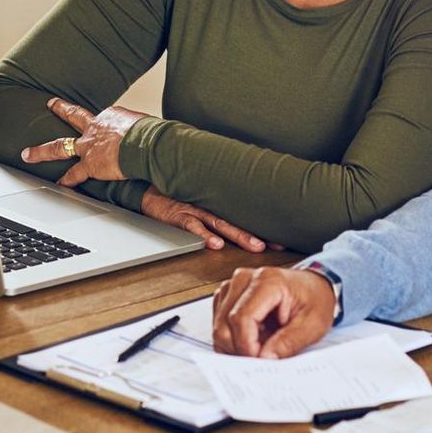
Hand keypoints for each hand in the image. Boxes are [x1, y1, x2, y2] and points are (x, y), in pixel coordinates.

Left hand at [20, 97, 144, 184]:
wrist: (146, 144)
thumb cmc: (152, 134)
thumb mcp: (146, 125)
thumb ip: (142, 130)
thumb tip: (155, 136)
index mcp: (112, 116)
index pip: (103, 119)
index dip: (105, 124)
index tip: (109, 128)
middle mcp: (96, 127)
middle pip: (74, 116)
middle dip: (61, 109)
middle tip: (51, 104)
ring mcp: (89, 145)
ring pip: (60, 146)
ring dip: (42, 151)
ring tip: (28, 153)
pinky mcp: (90, 164)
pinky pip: (74, 174)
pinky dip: (66, 180)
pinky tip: (58, 184)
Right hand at [139, 187, 278, 252]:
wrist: (148, 187)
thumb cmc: (176, 196)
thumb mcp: (200, 200)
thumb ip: (217, 209)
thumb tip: (239, 220)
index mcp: (217, 205)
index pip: (245, 216)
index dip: (263, 227)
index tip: (283, 238)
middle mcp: (210, 206)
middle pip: (239, 220)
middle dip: (259, 233)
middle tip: (277, 244)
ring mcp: (195, 210)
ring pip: (221, 224)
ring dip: (238, 235)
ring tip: (254, 245)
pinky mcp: (179, 214)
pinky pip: (193, 226)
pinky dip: (204, 235)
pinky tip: (214, 244)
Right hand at [210, 266, 335, 357]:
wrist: (314, 286)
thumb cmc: (314, 300)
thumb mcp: (312, 325)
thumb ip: (288, 343)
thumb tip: (265, 359)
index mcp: (268, 281)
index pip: (241, 318)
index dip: (246, 345)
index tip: (259, 360)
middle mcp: (245, 279)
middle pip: (224, 323)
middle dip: (239, 349)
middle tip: (259, 359)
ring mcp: (233, 285)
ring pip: (219, 325)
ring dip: (234, 344)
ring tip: (259, 346)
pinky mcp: (228, 294)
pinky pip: (219, 323)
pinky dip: (232, 338)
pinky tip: (251, 338)